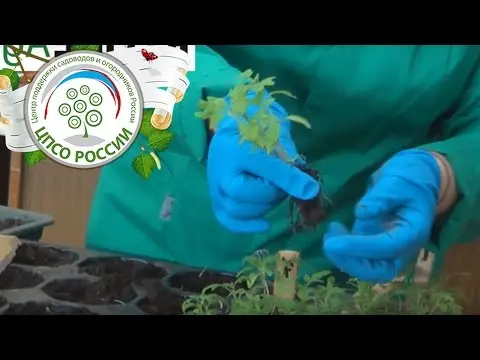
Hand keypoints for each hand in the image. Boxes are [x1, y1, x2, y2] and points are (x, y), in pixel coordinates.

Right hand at [207, 96, 319, 232]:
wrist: (233, 124)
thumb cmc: (254, 130)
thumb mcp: (272, 146)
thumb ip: (288, 170)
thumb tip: (311, 191)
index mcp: (232, 164)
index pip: (264, 186)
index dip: (282, 181)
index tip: (288, 170)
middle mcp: (220, 182)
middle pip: (255, 203)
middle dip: (274, 193)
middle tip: (278, 178)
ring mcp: (217, 194)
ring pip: (244, 214)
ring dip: (264, 206)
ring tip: (269, 188)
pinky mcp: (218, 202)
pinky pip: (229, 221)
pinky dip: (247, 226)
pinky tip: (265, 225)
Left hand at [323, 150, 440, 282]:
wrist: (414, 178)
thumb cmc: (408, 178)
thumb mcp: (396, 181)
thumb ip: (381, 197)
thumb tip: (362, 212)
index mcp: (414, 231)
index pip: (388, 247)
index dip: (361, 247)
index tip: (335, 242)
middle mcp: (403, 246)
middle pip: (380, 270)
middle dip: (352, 263)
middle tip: (329, 245)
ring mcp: (389, 248)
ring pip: (369, 268)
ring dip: (345, 258)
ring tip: (329, 235)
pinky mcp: (375, 243)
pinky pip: (361, 257)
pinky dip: (344, 251)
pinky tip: (333, 232)